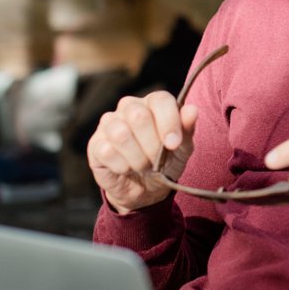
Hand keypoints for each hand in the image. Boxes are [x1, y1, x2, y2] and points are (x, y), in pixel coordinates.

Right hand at [86, 91, 197, 213]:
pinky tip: (127, 168)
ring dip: (137, 158)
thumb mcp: (182, 149)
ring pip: (120, 134)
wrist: (146, 190)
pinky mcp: (95, 143)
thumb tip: (192, 110)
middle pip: (138, 116)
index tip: (174, 144)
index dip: (169, 122)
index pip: (160, 100)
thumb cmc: (166, 162)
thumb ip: (187, 128)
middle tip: (157, 160)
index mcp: (153, 103)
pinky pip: (107, 151)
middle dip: (152, 145)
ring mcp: (109, 123)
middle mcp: (129, 107)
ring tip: (142, 166)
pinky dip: (122, 166)